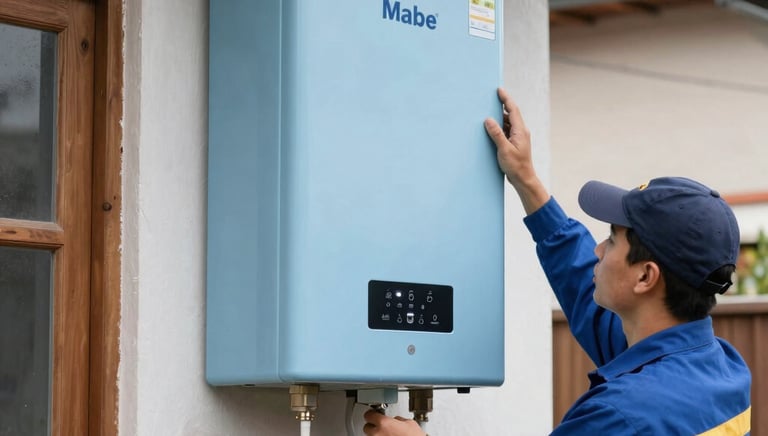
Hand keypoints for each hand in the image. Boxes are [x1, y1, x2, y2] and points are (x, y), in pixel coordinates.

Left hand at [362, 409, 425, 435]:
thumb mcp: (409, 423)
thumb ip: (398, 419)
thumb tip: (396, 420)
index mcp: (384, 423)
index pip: (368, 415)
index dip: (372, 414)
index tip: (373, 414)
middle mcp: (378, 434)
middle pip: (367, 427)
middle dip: (373, 426)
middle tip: (380, 426)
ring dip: (376, 435)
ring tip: (386, 434)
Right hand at [484, 88, 548, 214]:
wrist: (523, 179)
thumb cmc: (515, 166)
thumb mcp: (504, 149)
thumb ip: (496, 134)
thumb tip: (488, 120)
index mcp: (520, 131)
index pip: (512, 110)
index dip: (506, 99)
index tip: (499, 90)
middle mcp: (521, 131)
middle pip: (511, 114)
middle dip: (502, 105)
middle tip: (490, 98)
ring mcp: (518, 137)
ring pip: (508, 122)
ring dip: (499, 117)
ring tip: (488, 113)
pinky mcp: (514, 143)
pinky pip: (506, 130)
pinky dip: (499, 127)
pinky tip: (491, 128)